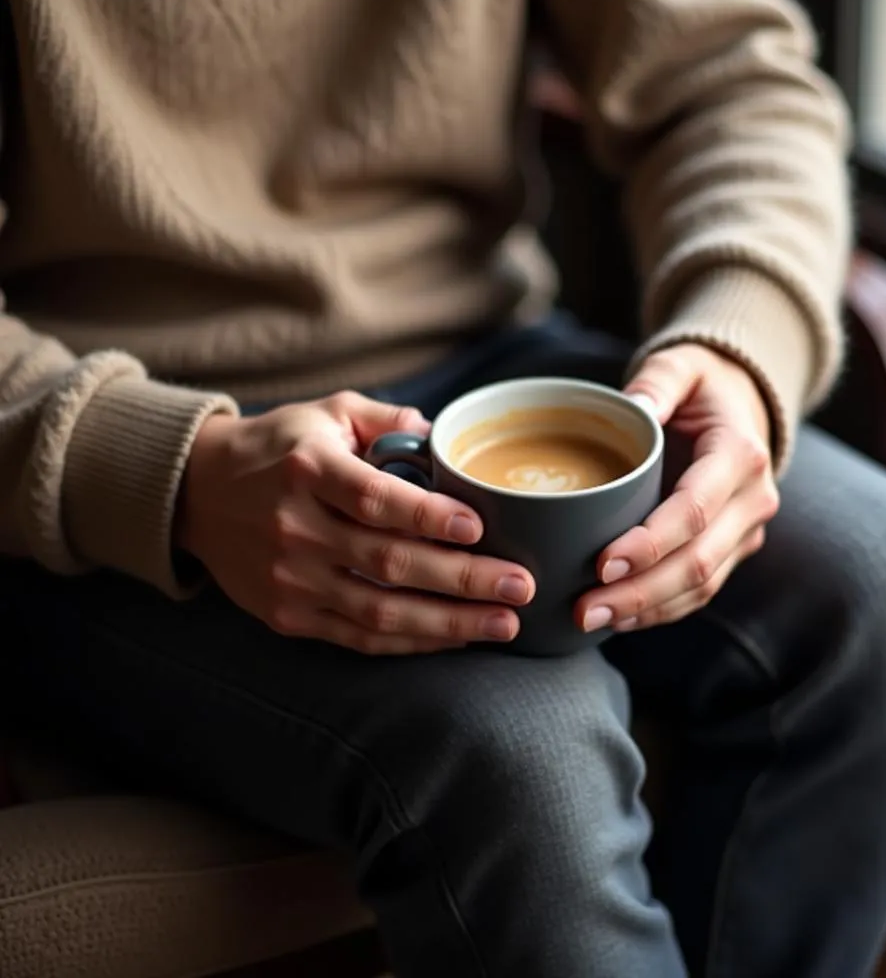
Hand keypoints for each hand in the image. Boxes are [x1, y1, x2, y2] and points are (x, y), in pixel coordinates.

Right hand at [178, 392, 534, 653]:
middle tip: (520, 586)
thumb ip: (386, 419)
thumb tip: (443, 434)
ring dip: (448, 623)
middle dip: (463, 579)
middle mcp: (295, 527)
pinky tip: (453, 638)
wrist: (196, 493)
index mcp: (308, 469)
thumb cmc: (277, 447)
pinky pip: (357, 636)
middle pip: (389, 562)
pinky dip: (409, 641)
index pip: (376, 499)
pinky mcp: (287, 614)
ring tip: (503, 624)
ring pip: (379, 610)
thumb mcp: (327, 413)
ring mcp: (289, 578)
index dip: (430, 517)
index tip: (480, 527)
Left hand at [576, 345, 778, 632]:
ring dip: (646, 610)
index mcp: (739, 454)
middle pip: (698, 562)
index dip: (650, 544)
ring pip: (701, 586)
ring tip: (590, 620)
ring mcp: (745, 531)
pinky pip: (699, 591)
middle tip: (583, 608)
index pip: (694, 510)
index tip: (602, 564)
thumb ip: (657, 382)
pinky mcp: (732, 550)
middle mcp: (752, 500)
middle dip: (639, 592)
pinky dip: (659, 610)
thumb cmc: (700, 385)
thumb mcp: (680, 366)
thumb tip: (633, 406)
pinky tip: (617, 619)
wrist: (741, 403)